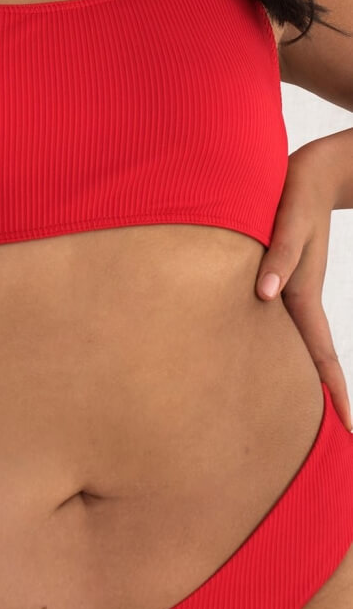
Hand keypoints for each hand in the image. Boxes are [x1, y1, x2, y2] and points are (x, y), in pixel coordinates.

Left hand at [255, 142, 351, 431]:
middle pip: (312, 360)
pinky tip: (277, 357)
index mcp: (300, 295)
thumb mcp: (288, 221)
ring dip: (306, 377)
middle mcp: (296, 298)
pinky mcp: (279, 276)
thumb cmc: (295, 193)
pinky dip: (288, 346)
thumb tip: (265, 294)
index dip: (335, 394)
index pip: (322, 357)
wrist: (310, 171)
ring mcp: (290, 289)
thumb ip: (280, 256)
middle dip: (326, 400)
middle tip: (340, 438)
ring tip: (310, 413)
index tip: (350, 430)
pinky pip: (284, 321)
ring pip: (297, 344)